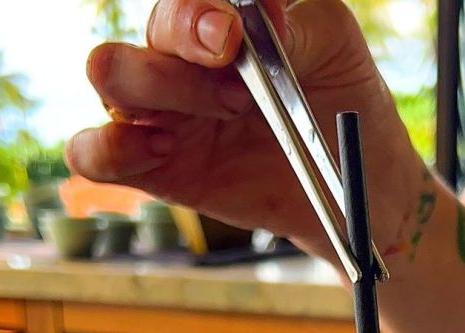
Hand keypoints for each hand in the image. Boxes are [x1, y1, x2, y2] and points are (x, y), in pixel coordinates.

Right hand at [66, 0, 420, 258]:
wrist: (367, 182)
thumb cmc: (346, 103)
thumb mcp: (333, 47)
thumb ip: (295, 21)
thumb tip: (260, 10)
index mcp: (218, 29)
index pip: (180, 6)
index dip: (196, 17)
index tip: (233, 39)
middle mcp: (182, 68)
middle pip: (134, 41)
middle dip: (177, 62)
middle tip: (238, 96)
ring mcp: (169, 121)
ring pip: (110, 85)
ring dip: (156, 94)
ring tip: (219, 120)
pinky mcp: (165, 173)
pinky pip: (98, 156)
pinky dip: (108, 149)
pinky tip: (159, 149)